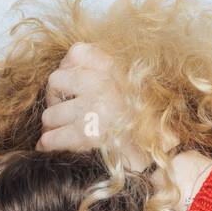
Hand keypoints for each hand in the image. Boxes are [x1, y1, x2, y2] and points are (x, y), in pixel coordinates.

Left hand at [37, 43, 211, 210]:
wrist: (161, 158)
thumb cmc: (145, 126)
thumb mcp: (132, 87)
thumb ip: (105, 73)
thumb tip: (67, 68)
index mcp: (116, 67)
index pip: (77, 52)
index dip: (68, 69)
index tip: (71, 86)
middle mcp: (103, 83)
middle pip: (56, 81)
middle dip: (55, 100)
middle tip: (63, 113)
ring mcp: (93, 109)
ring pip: (50, 114)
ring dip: (53, 127)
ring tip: (62, 133)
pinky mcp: (85, 135)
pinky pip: (51, 138)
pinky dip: (49, 145)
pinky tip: (53, 147)